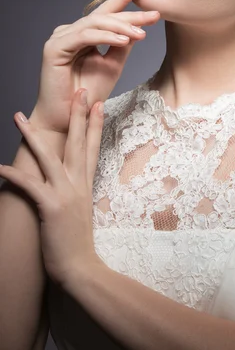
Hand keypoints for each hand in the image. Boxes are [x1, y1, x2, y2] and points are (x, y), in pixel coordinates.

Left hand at [0, 89, 103, 287]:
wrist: (81, 267)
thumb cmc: (77, 242)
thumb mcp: (81, 210)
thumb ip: (76, 191)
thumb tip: (70, 180)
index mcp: (86, 184)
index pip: (93, 147)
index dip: (95, 124)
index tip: (98, 104)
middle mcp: (78, 184)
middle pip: (78, 143)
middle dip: (78, 115)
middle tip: (79, 91)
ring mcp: (65, 193)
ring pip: (49, 156)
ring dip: (32, 135)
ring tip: (18, 116)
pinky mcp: (51, 206)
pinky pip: (29, 185)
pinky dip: (12, 175)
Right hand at [29, 0, 159, 136]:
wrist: (71, 119)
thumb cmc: (89, 95)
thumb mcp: (113, 65)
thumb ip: (122, 45)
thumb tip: (138, 26)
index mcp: (82, 35)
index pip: (105, 14)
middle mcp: (69, 32)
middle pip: (102, 17)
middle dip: (130, 15)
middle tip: (154, 14)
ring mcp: (60, 38)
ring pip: (94, 23)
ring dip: (121, 27)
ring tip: (142, 33)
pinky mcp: (54, 48)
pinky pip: (84, 36)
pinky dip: (106, 37)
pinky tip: (124, 40)